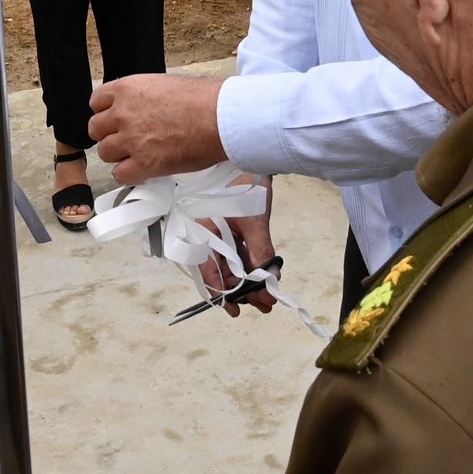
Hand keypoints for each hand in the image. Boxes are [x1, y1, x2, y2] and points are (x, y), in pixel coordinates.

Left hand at [88, 73, 226, 183]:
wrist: (220, 118)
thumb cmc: (203, 99)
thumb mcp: (164, 84)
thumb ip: (143, 97)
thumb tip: (141, 107)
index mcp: (127, 89)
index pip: (96, 102)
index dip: (105, 111)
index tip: (113, 118)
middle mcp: (123, 114)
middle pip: (96, 129)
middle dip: (109, 134)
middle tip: (125, 138)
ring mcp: (131, 140)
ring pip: (105, 153)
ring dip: (118, 155)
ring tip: (136, 154)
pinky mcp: (143, 164)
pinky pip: (120, 174)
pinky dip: (128, 174)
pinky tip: (140, 169)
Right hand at [198, 174, 276, 314]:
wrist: (256, 164)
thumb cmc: (247, 188)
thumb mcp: (254, 223)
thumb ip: (260, 252)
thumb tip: (268, 281)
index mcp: (203, 233)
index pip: (208, 270)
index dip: (221, 293)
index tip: (235, 309)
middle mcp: (208, 237)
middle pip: (222, 273)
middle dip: (242, 291)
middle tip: (263, 305)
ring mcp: (222, 237)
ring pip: (233, 267)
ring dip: (250, 283)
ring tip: (269, 298)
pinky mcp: (234, 235)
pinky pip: (241, 257)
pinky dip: (253, 269)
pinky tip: (267, 281)